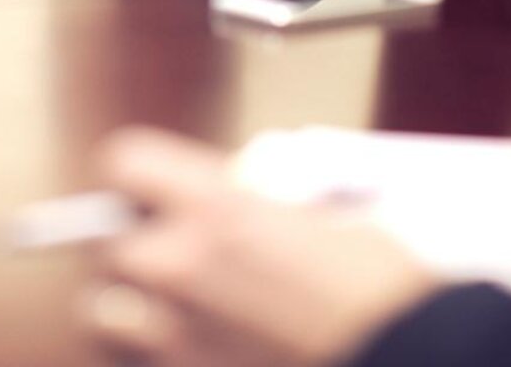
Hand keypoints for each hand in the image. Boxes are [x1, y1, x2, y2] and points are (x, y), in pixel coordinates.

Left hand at [82, 128, 439, 366]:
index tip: (151, 182)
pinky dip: (159, 354)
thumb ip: (263, 202)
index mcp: (217, 210)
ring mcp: (178, 338)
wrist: (405, 360)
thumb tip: (245, 199)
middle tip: (171, 248)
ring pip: (106, 313)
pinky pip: (146, 362)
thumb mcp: (323, 211)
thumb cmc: (378, 287)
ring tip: (167, 308)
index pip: (126, 163)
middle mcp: (181, 270)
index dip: (138, 170)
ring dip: (130, 305)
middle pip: (107, 243)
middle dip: (134, 242)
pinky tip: (201, 347)